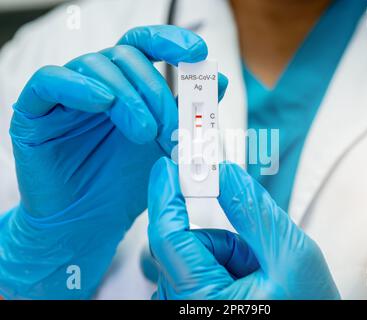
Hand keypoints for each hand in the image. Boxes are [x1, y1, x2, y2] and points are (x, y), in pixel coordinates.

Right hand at [0, 25, 226, 298]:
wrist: (89, 223)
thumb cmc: (127, 184)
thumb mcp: (165, 147)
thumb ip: (188, 114)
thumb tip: (219, 80)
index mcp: (127, 87)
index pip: (146, 47)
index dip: (171, 42)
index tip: (197, 53)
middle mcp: (97, 84)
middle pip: (126, 57)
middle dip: (155, 90)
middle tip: (169, 128)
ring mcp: (66, 96)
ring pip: (95, 66)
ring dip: (127, 96)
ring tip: (144, 134)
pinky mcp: (36, 112)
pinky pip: (50, 81)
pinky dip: (78, 86)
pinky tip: (102, 102)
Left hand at [147, 158, 339, 299]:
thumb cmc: (308, 311)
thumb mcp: (291, 257)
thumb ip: (254, 211)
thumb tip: (225, 175)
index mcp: (202, 300)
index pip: (167, 235)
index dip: (166, 195)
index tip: (171, 168)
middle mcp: (184, 304)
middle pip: (188, 242)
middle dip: (225, 238)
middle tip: (257, 254)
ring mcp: (189, 304)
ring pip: (198, 251)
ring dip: (230, 253)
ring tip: (261, 276)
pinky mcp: (195, 302)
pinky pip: (202, 264)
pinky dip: (227, 263)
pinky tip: (252, 282)